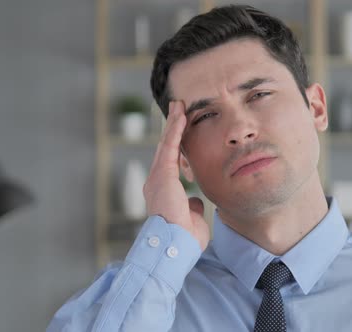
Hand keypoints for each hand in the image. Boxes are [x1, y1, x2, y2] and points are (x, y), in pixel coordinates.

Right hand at [143, 101, 209, 251]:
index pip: (170, 162)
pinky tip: (181, 115)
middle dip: (173, 129)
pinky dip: (176, 129)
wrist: (175, 246)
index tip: (182, 132)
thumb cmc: (184, 239)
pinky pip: (170, 146)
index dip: (176, 145)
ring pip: (166, 143)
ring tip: (180, 106)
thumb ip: (192, 206)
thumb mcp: (192, 219)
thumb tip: (195, 201)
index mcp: (163, 192)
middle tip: (179, 110)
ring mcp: (157, 177)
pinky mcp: (162, 174)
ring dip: (174, 124)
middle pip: (166, 148)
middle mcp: (156, 182)